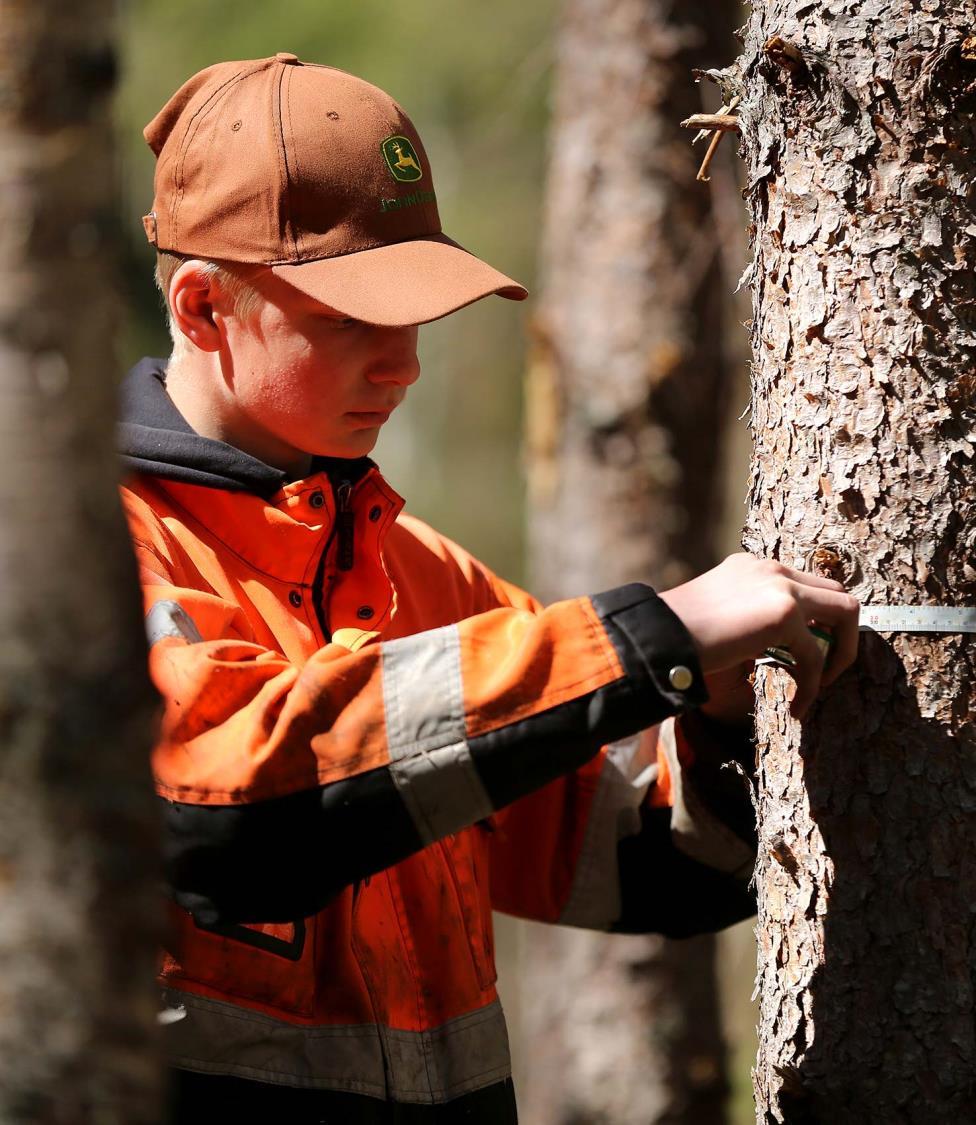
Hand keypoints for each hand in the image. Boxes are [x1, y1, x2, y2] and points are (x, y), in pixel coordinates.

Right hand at [659, 553, 859, 718]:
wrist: (658, 637)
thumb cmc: (675, 636)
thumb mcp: (718, 617)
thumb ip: (748, 620)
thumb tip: (770, 647)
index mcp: (752, 567)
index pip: (804, 585)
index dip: (815, 622)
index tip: (804, 656)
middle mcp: (770, 568)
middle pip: (835, 592)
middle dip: (839, 634)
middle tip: (821, 670)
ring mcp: (780, 585)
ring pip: (846, 611)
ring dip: (842, 653)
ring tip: (820, 687)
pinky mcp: (784, 612)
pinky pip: (817, 655)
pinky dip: (812, 686)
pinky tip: (796, 708)